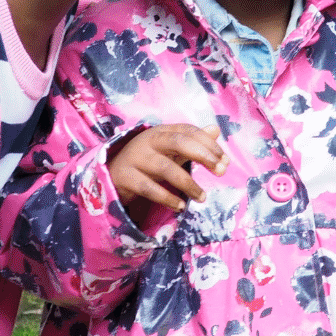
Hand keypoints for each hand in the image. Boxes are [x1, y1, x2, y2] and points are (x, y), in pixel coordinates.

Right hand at [107, 124, 227, 226]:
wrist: (112, 174)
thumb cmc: (148, 161)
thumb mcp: (170, 150)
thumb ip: (193, 141)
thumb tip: (216, 130)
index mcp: (161, 131)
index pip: (188, 131)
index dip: (209, 144)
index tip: (224, 161)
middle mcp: (147, 141)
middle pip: (178, 142)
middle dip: (202, 155)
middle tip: (221, 171)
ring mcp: (134, 158)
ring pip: (165, 168)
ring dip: (188, 183)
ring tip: (202, 197)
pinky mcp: (124, 177)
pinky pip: (148, 188)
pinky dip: (167, 197)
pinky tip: (180, 206)